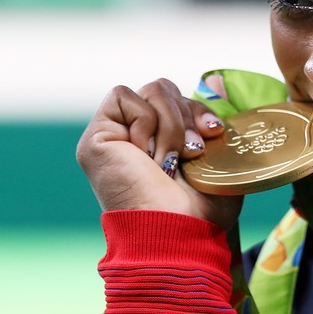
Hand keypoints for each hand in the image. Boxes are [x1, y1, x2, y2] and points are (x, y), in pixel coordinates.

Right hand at [76, 76, 240, 229]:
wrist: (179, 231)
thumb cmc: (201, 210)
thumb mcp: (216, 159)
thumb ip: (209, 122)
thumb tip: (214, 83)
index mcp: (160, 143)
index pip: (178, 100)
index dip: (198, 110)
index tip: (214, 132)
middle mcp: (134, 138)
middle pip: (164, 89)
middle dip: (186, 116)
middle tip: (192, 152)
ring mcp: (113, 136)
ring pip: (150, 90)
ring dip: (171, 126)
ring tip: (169, 161)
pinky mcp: (96, 137)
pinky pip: (123, 97)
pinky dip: (145, 122)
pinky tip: (146, 155)